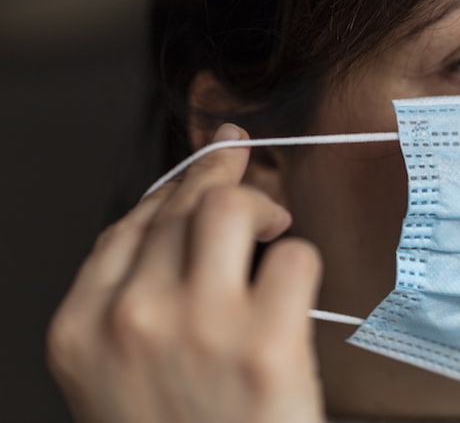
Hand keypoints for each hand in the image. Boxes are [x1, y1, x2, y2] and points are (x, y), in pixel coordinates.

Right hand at [47, 124, 323, 422]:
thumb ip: (131, 300)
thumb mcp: (119, 376)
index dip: (175, 184)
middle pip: (182, 205)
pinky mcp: (266, 343)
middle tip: (248, 170)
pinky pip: (293, 256)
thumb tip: (179, 219)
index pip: (131, 224)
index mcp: (83, 328)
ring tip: (274, 227)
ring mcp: (198, 326)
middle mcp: (131, 317)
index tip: (207, 159)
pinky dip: (300, 261)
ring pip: (232, 209)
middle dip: (223, 173)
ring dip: (261, 205)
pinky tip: (294, 290)